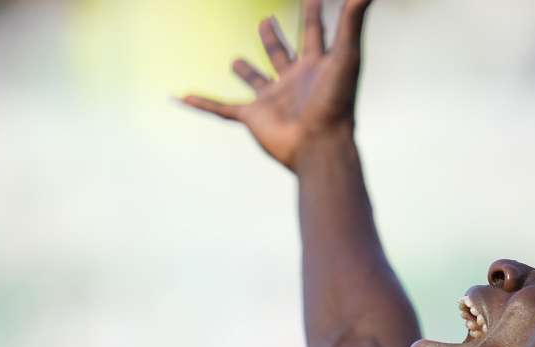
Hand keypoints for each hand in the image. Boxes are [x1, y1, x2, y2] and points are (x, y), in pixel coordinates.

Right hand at [180, 0, 374, 170]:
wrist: (321, 145)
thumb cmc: (337, 103)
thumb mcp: (347, 56)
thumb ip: (352, 20)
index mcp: (317, 66)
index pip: (314, 32)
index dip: (313, 13)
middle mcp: (295, 81)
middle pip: (282, 53)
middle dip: (273, 38)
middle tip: (265, 20)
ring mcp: (273, 100)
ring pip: (256, 80)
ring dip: (246, 72)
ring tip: (235, 61)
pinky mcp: (254, 117)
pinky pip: (223, 109)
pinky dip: (203, 104)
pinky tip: (182, 96)